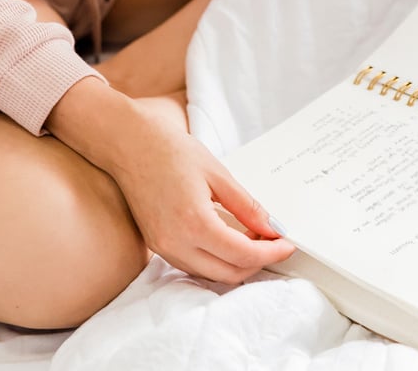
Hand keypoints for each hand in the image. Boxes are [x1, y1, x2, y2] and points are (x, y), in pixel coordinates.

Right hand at [46, 79, 293, 283]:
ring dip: (236, 265)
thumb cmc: (172, 150)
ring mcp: (164, 248)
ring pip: (210, 274)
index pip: (242, 254)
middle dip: (257, 263)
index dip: (270, 253)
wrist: (129, 144)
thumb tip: (273, 228)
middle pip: (228, 274)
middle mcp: (176, 244)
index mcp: (194, 222)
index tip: (287, 244)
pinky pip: (193, 266)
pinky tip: (228, 239)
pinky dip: (215, 260)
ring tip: (255, 240)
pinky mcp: (157, 246)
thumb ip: (246, 205)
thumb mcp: (217, 173)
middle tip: (275, 243)